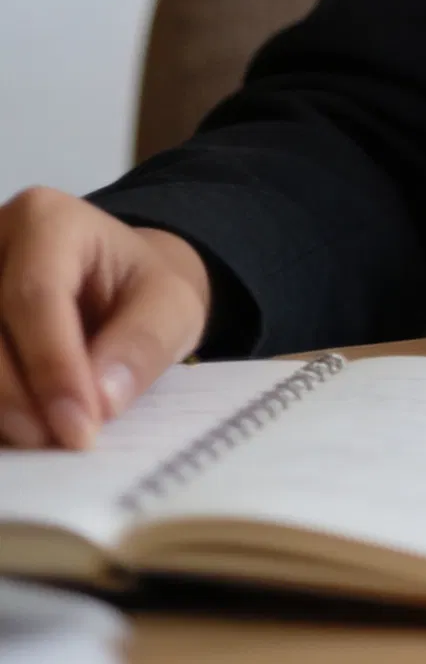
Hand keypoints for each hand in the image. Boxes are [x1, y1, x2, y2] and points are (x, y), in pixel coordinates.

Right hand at [0, 189, 210, 449]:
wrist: (114, 287)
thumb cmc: (141, 290)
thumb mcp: (171, 306)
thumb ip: (144, 344)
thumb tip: (101, 400)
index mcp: (46, 221)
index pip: (35, 294)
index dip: (52, 367)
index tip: (80, 430)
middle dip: (19, 398)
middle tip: (61, 442)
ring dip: (0, 408)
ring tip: (43, 438)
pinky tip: (21, 428)